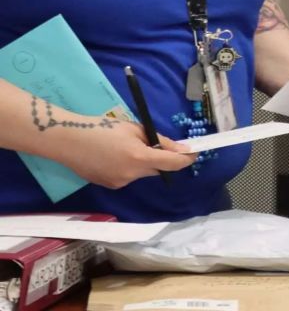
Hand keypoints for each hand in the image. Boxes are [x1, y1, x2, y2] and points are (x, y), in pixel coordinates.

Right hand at [61, 121, 195, 189]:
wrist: (68, 140)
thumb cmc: (103, 128)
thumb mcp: (135, 129)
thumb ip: (159, 141)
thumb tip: (181, 149)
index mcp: (140, 158)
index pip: (173, 163)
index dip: (186, 159)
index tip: (194, 153)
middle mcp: (132, 175)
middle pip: (157, 169)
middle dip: (160, 159)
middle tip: (152, 144)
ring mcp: (119, 183)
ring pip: (141, 173)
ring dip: (142, 163)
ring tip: (125, 147)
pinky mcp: (109, 186)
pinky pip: (127, 177)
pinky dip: (128, 168)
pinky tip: (113, 156)